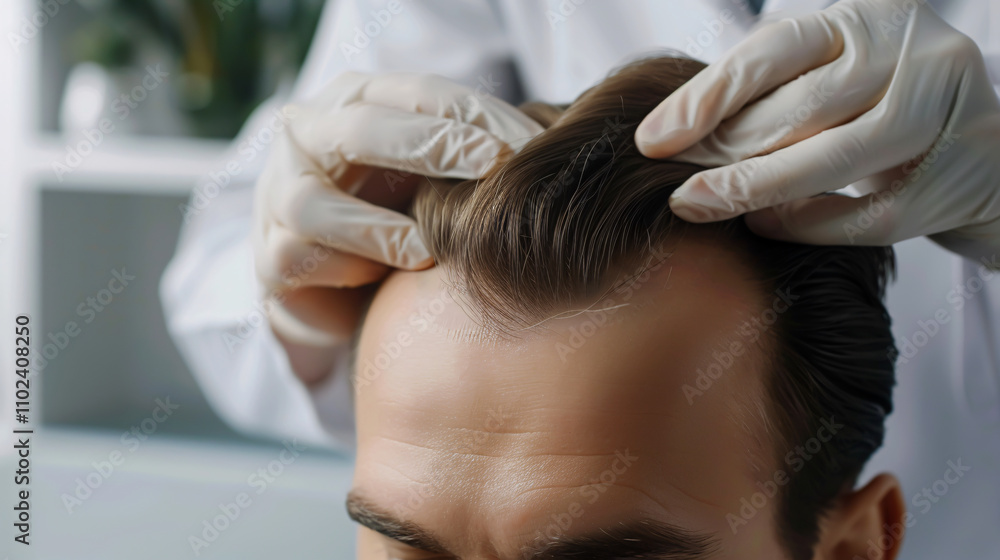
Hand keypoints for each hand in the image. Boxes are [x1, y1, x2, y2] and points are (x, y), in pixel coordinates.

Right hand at [253, 72, 543, 381]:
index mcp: (357, 100)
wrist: (328, 275)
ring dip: (381, 227)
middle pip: (366, 128)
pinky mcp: (272, 254)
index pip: (422, 94)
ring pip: (316, 200)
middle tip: (498, 167)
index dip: (480, 116)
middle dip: (437, 146)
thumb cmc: (392, 208)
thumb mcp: (432, 172)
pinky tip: (390, 276)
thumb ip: (471, 156)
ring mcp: (281, 193)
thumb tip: (553, 151)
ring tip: (430, 248)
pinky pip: (303, 256)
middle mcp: (310, 134)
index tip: (536, 141)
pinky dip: (351, 266)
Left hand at [635, 0, 999, 263]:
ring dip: (755, 187)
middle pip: (800, 106)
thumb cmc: (880, 112)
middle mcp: (916, 51)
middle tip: (673, 186)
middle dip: (724, 151)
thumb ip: (769, 96)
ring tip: (700, 205)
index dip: (708, 94)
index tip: (653, 138)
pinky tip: (764, 225)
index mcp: (870, 18)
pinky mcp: (962, 175)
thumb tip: (667, 137)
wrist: (984, 153)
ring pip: (834, 156)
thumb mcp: (832, 82)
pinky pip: (869, 212)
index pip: (775, 48)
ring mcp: (949, 110)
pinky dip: (809, 222)